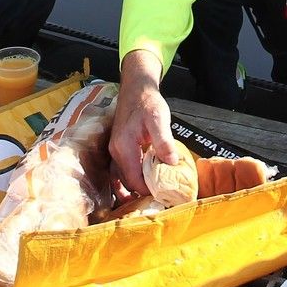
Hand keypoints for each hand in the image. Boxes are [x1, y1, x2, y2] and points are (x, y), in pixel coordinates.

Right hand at [109, 51, 176, 195]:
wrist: (136, 88)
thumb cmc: (147, 102)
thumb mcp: (159, 118)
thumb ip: (163, 141)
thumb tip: (171, 163)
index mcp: (124, 148)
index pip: (134, 180)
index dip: (149, 190)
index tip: (165, 196)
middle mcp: (115, 152)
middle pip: (127, 181)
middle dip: (143, 192)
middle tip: (163, 199)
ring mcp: (115, 150)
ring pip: (122, 178)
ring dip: (134, 188)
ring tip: (151, 197)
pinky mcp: (119, 148)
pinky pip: (121, 170)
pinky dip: (130, 180)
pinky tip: (141, 184)